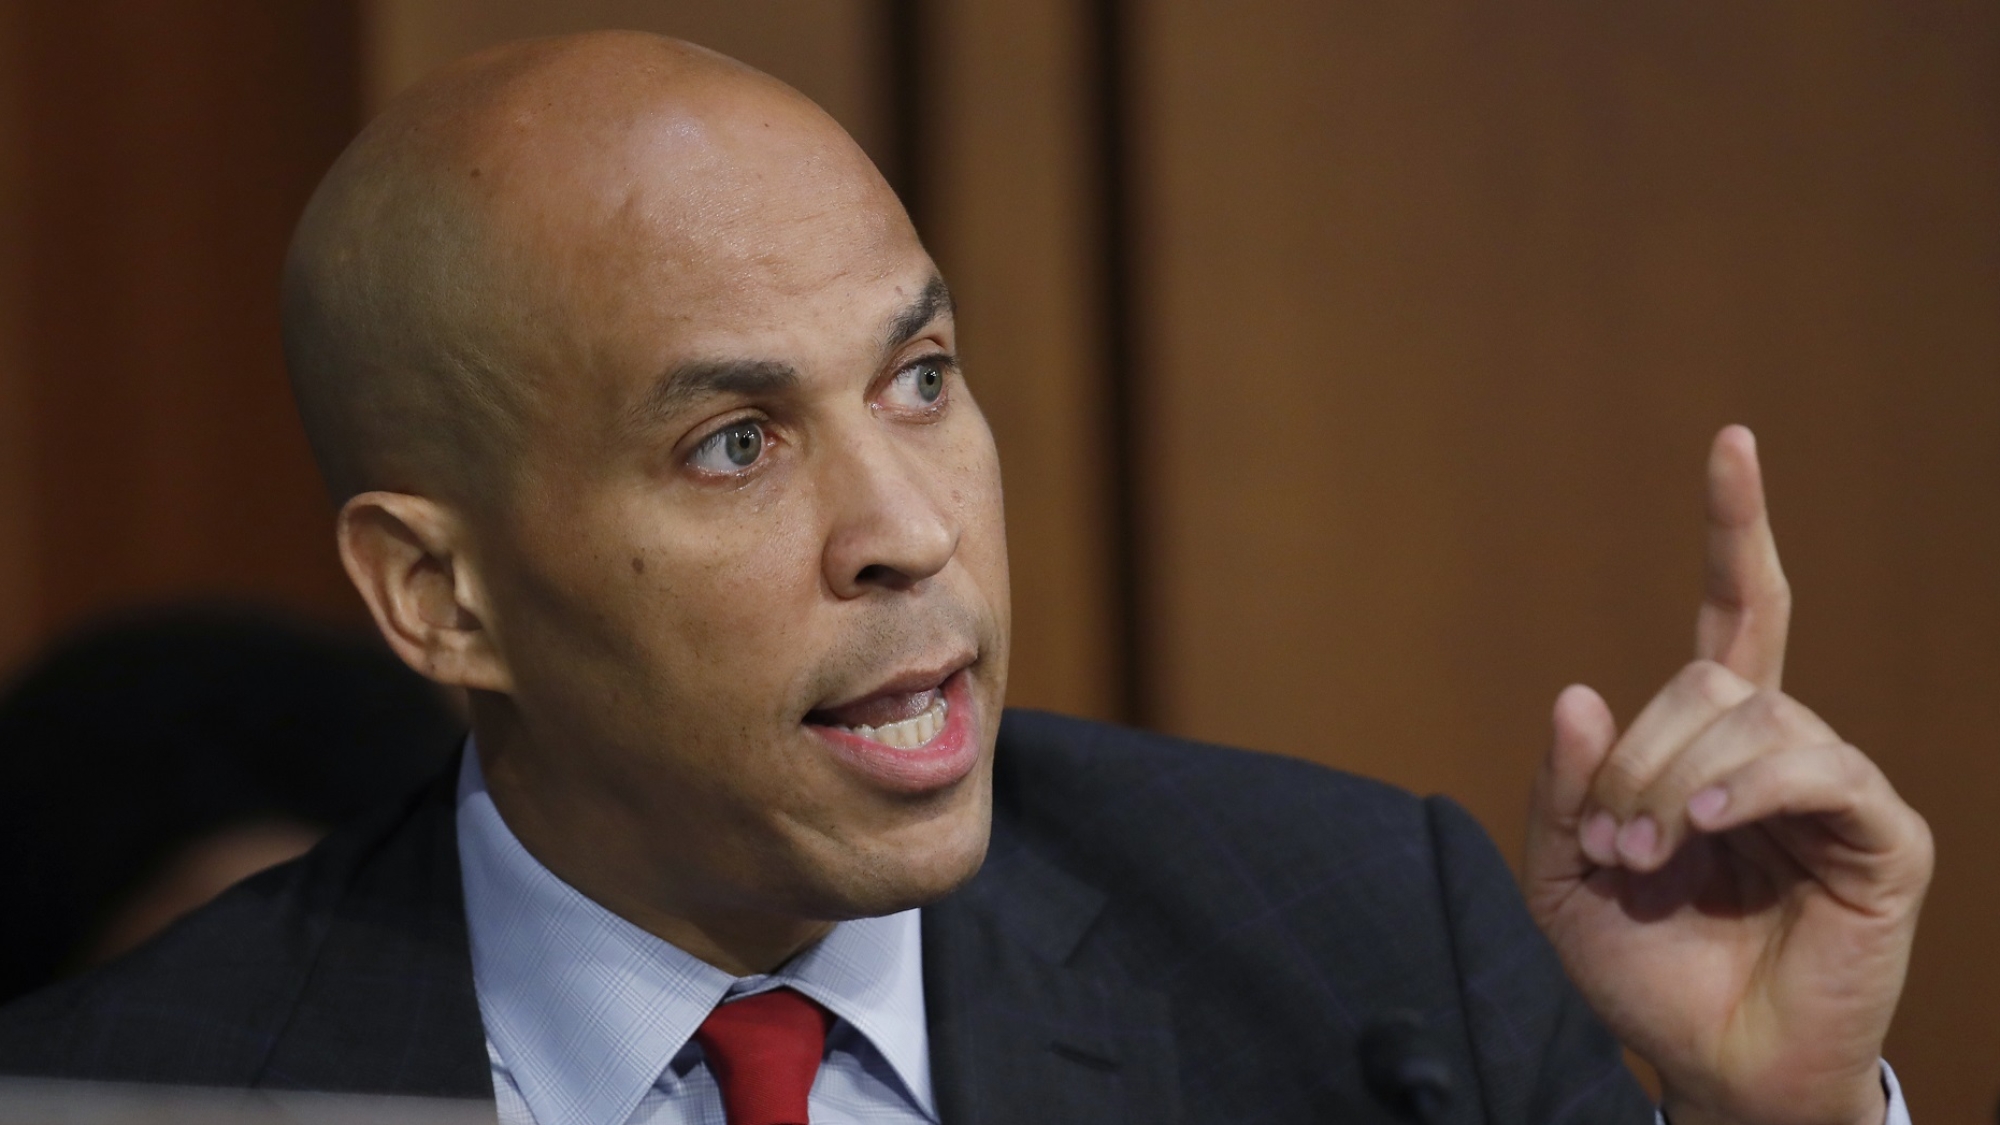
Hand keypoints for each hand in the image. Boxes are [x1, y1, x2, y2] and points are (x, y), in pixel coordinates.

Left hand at [1522, 426, 1932, 1124]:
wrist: (1710, 1064)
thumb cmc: (1642, 970)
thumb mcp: (1566, 874)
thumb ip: (1566, 787)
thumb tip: (1581, 692)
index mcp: (1711, 741)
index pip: (1737, 610)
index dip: (1736, 527)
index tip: (1732, 439)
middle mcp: (1779, 745)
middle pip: (1708, 678)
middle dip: (1640, 755)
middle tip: (1618, 844)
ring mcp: (1836, 785)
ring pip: (1754, 717)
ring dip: (1679, 782)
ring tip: (1651, 857)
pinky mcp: (1883, 835)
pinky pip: (1818, 769)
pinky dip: (1752, 788)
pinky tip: (1712, 830)